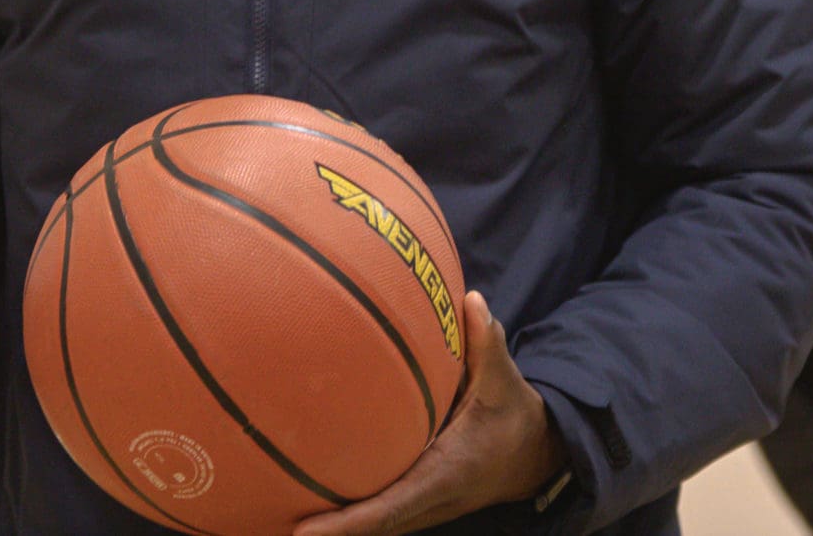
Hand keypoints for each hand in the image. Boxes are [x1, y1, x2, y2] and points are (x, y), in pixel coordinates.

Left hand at [292, 291, 567, 535]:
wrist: (535, 455)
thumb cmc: (513, 416)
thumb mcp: (505, 380)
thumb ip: (487, 343)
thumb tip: (472, 300)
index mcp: (446, 474)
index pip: (391, 507)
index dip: (348, 523)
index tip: (306, 531)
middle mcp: (431, 499)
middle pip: (373, 527)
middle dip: (329, 534)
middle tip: (277, 527)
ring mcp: (425, 505)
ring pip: (374, 525)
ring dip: (334, 528)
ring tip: (279, 518)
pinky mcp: (420, 500)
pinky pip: (380, 512)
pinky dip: (348, 515)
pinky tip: (310, 500)